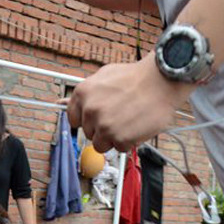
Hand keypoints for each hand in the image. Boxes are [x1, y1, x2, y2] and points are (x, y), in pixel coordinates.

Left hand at [68, 55, 192, 152]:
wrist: (162, 80)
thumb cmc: (136, 77)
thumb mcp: (104, 76)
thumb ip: (86, 94)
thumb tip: (62, 104)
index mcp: (82, 94)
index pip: (73, 119)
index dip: (87, 120)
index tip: (97, 118)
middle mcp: (90, 111)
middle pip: (89, 133)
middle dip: (102, 128)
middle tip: (119, 115)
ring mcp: (104, 126)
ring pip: (101, 144)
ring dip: (113, 138)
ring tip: (128, 121)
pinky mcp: (119, 139)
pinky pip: (119, 148)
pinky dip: (128, 141)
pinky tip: (137, 125)